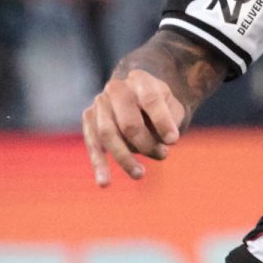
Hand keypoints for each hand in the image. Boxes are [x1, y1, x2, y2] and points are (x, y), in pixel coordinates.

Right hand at [82, 67, 183, 185]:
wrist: (136, 96)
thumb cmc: (159, 107)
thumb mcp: (172, 108)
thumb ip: (169, 121)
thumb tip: (160, 143)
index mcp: (140, 80)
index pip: (150, 99)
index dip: (162, 121)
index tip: (173, 141)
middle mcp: (116, 88)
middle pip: (128, 121)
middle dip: (145, 143)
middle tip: (163, 155)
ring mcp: (100, 103)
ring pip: (108, 134)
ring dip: (124, 158)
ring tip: (140, 174)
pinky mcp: (89, 119)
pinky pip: (93, 143)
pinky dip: (99, 164)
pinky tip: (105, 182)